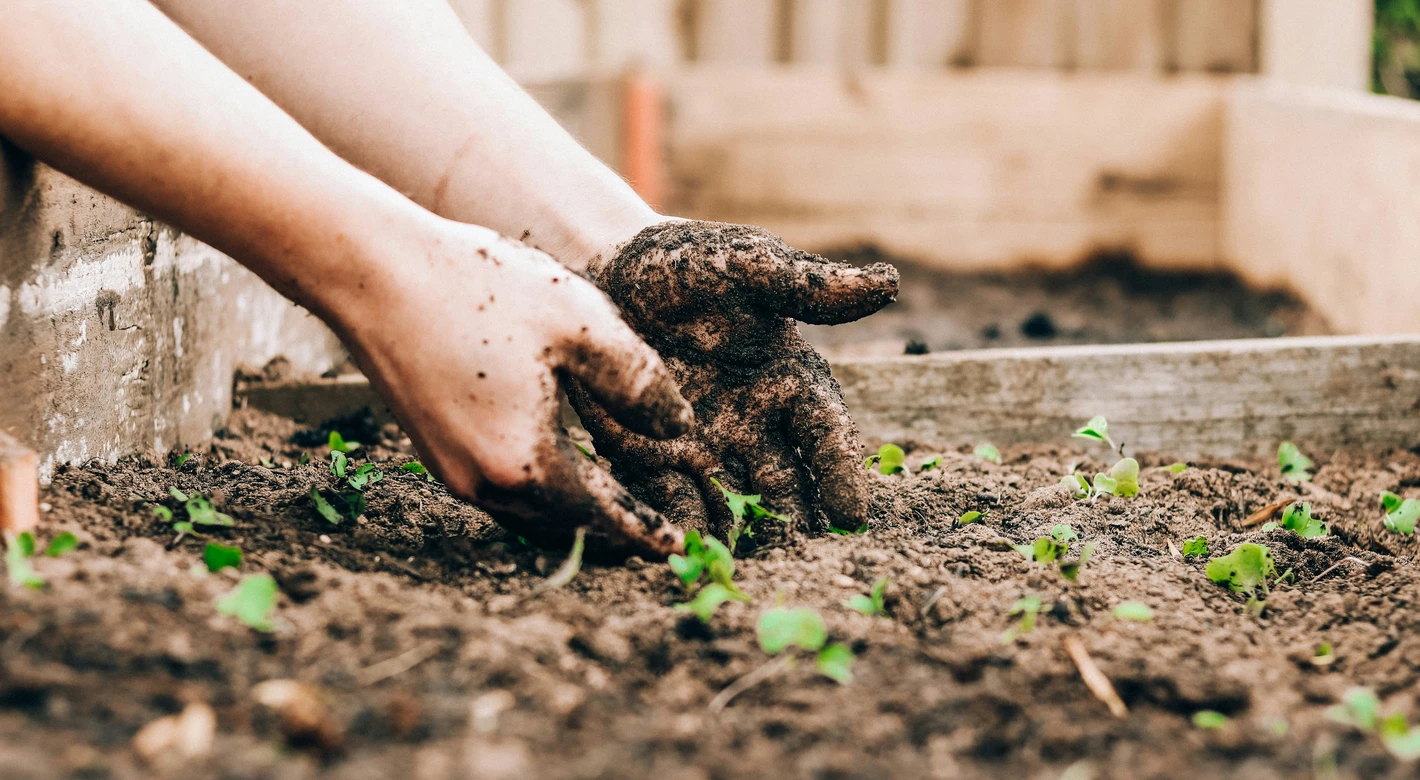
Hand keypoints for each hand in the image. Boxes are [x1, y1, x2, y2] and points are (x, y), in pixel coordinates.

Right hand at [332, 220, 693, 556]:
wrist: (373, 271)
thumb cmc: (479, 288)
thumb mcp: (581, 323)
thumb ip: (639, 382)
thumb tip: (679, 428)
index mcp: (525, 463)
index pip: (602, 516)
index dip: (644, 531)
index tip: (677, 548)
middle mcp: (483, 483)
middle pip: (564, 527)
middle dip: (612, 533)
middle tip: (655, 534)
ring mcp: (451, 470)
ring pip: (529, 514)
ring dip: (575, 516)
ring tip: (617, 507)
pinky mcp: (433, 449)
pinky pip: (501, 491)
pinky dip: (541, 492)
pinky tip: (561, 468)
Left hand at [568, 221, 897, 544]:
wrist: (607, 269)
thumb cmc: (687, 263)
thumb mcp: (747, 264)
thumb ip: (807, 285)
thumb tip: (888, 283)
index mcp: (790, 380)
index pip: (825, 433)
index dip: (840, 472)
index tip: (852, 514)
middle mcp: (756, 423)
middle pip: (786, 484)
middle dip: (795, 523)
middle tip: (802, 561)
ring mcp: (706, 446)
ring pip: (733, 502)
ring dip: (741, 536)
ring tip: (744, 569)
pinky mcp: (653, 458)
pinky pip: (671, 499)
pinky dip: (680, 525)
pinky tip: (683, 551)